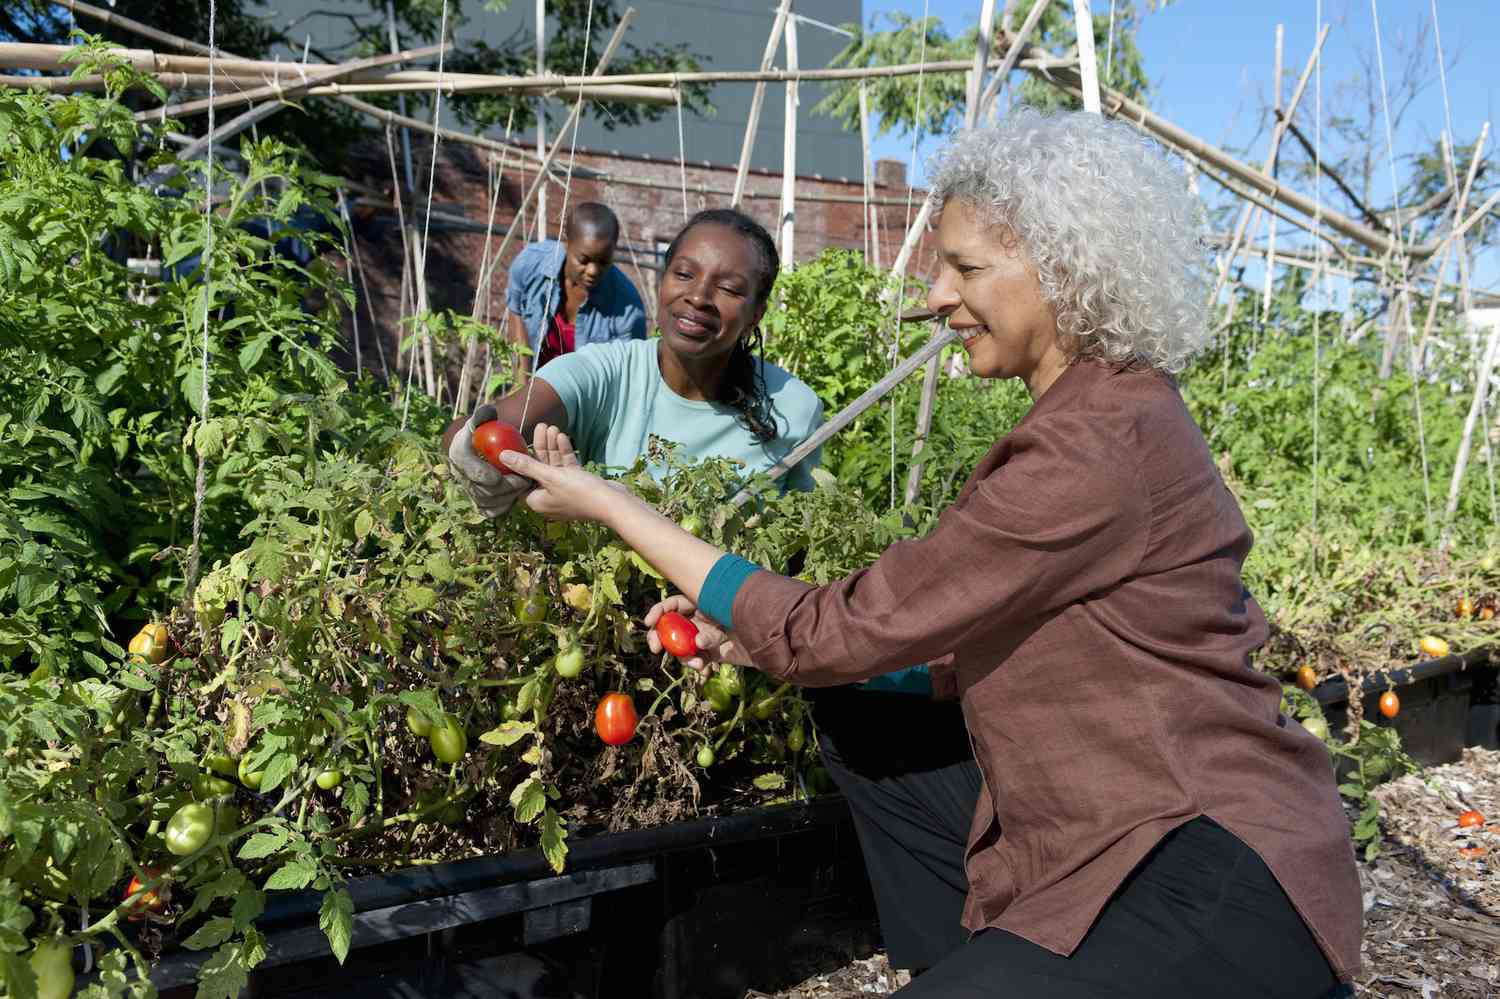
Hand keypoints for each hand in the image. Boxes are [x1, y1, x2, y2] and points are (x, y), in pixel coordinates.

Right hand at [446, 404, 530, 517]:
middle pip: (483, 490)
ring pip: (488, 502)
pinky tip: (516, 497)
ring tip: (523, 487)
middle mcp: (460, 475)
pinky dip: (504, 506)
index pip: (474, 472)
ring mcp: (468, 489)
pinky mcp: (477, 500)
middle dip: (506, 488)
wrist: (479, 447)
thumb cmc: (484, 430)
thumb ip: (484, 415)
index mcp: (459, 456)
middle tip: (525, 481)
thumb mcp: (483, 420)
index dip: (490, 476)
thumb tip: (488, 412)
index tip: (510, 473)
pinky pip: (490, 510)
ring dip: (508, 497)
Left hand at [501, 424, 630, 522]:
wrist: (612, 503)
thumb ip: (526, 466)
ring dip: (553, 446)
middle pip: (538, 468)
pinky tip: (563, 436)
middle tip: (540, 426)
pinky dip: (564, 453)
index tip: (518, 442)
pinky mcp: (577, 484)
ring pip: (553, 465)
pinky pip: (566, 467)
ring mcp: (564, 491)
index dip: (519, 460)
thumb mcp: (550, 477)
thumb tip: (502, 457)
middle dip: (540, 447)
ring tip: (551, 426)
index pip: (521, 479)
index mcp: (537, 501)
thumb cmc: (579, 493)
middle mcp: (548, 497)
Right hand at [643, 596, 754, 675]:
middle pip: (670, 627)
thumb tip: (699, 643)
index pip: (673, 604)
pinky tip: (703, 669)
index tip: (650, 623)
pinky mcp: (712, 654)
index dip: (659, 611)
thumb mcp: (733, 616)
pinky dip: (696, 665)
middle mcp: (700, 619)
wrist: (773, 639)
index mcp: (702, 602)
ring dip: (683, 656)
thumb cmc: (754, 617)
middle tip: (656, 649)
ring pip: (681, 647)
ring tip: (696, 663)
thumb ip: (714, 626)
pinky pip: (696, 660)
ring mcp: (705, 637)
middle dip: (660, 637)